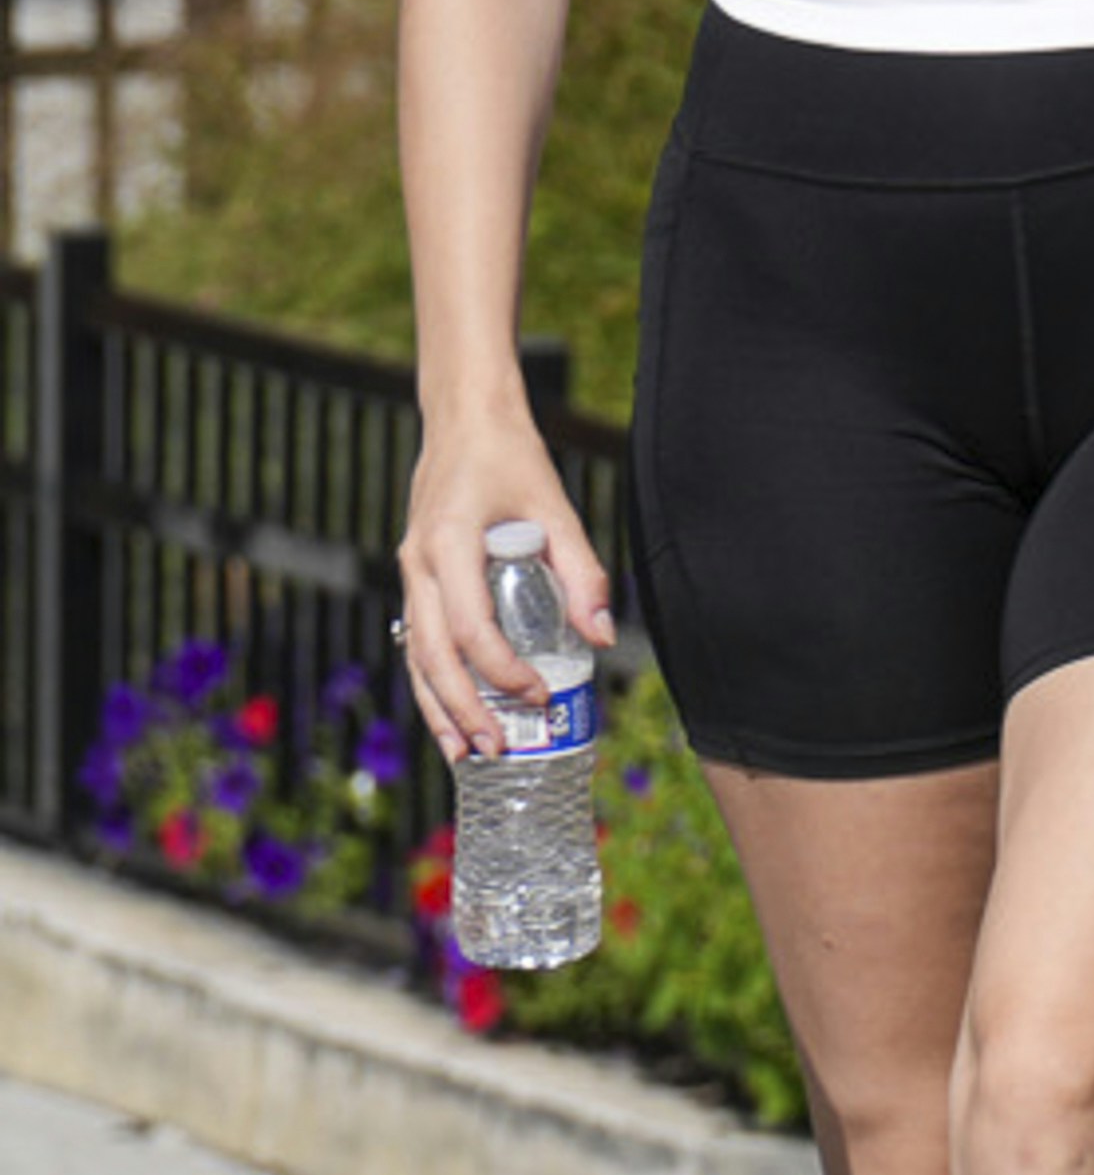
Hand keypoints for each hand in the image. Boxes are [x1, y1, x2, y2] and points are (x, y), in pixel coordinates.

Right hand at [394, 398, 614, 767]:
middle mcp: (418, 564)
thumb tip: (603, 636)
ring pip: (414, 654)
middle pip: (430, 653)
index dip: (501, 667)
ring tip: (465, 751)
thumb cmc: (512, 460)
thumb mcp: (557, 507)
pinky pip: (418, 640)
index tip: (538, 691)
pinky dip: (432, 681)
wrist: (464, 424)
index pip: (469, 625)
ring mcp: (409, 573)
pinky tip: (453, 713)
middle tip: (494, 747)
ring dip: (438, 706)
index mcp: (450, 543)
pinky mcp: (415, 579)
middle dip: (461, 706)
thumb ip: (581, 570)